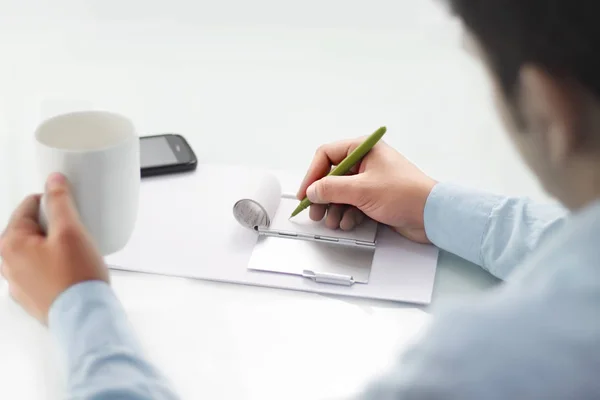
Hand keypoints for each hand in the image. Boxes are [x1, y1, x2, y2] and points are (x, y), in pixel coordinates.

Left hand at [0, 173, 107, 324]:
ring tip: (77, 254)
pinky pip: (41, 271)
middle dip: (53, 227)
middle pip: (31, 229)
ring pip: (36, 251)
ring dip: (54, 247)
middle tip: (76, 234)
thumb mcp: (71, 230)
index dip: (52, 202)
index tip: (69, 209)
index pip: (28, 206)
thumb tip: (53, 181)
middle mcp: (7, 264)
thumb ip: (60, 202)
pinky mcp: (31, 297)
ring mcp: (18, 283)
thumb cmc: (76, 278)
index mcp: (10, 244)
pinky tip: (72, 271)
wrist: (84, 318)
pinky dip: (55, 267)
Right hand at [296, 137, 436, 243]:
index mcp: (363, 149)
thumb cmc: (405, 194)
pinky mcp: (375, 198)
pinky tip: (349, 222)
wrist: (431, 216)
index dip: (312, 174)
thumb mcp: (362, 190)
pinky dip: (347, 214)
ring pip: (340, 193)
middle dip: (322, 196)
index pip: (327, 155)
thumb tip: (312, 191)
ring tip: (334, 222)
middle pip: (331, 177)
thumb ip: (332, 189)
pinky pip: (352, 204)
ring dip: (334, 209)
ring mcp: (370, 181)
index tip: (306, 193)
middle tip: (315, 212)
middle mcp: (366, 162)